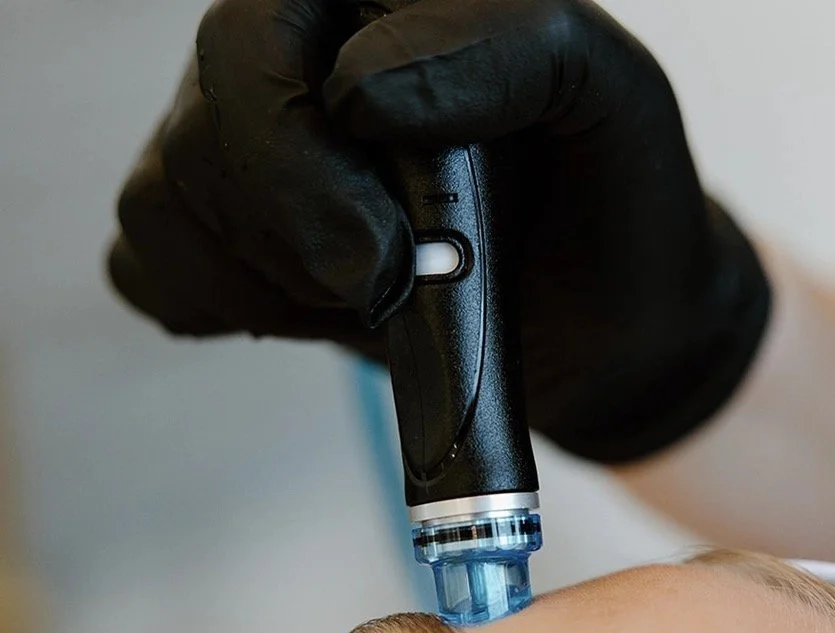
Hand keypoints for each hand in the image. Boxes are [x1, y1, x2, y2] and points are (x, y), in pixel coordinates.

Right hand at [108, 0, 770, 462]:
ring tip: (372, 298)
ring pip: (164, 203)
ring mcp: (252, 149)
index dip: (309, 163)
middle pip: (204, 130)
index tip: (404, 255)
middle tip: (390, 286)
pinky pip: (150, 266)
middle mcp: (298, 59)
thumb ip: (504, 47)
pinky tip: (315, 312)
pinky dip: (229, 308)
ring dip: (275, 284)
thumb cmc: (611, 204)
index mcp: (375, 3)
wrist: (604, 325)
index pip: (255, 42)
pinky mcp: (232, 239)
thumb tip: (360, 87)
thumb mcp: (601, 96)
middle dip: (298, 236)